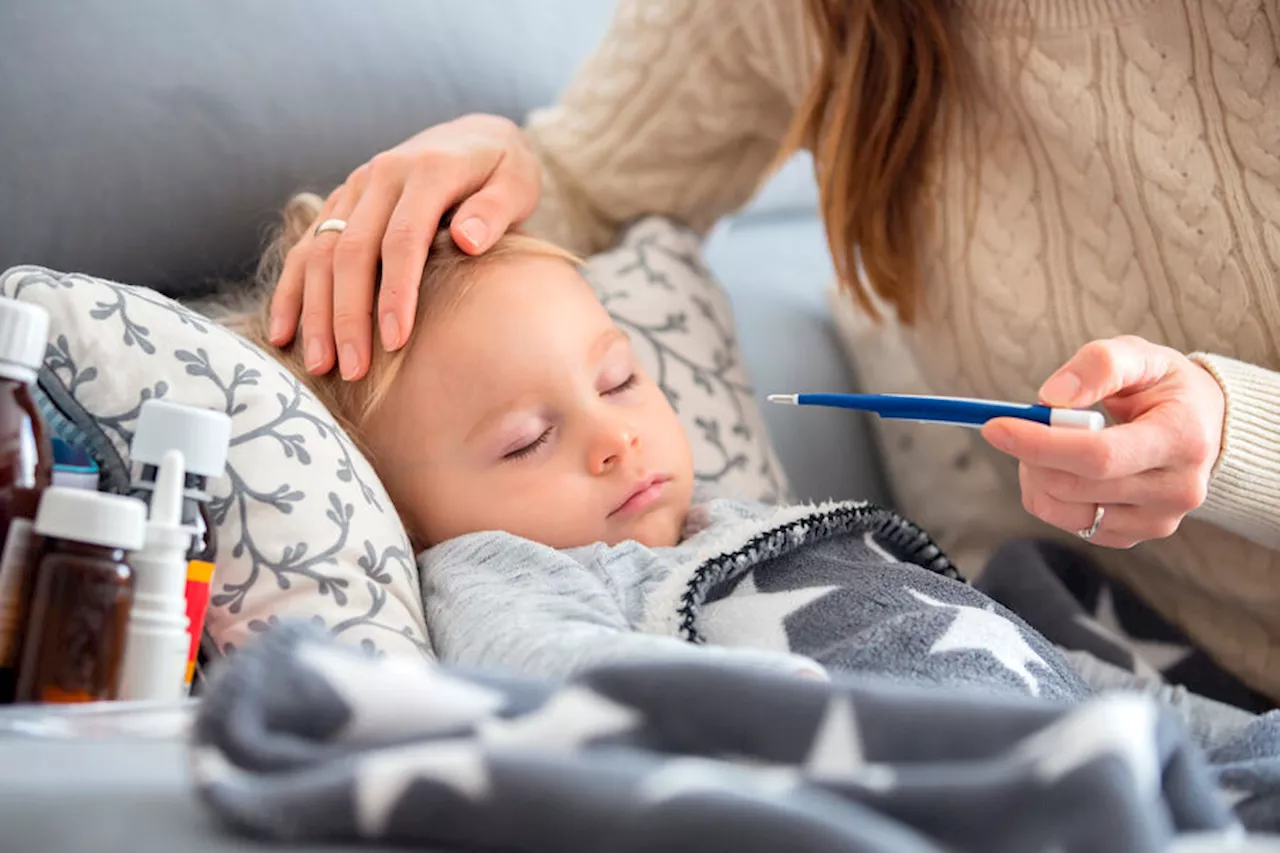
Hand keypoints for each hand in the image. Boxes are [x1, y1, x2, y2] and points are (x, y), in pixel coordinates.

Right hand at [268, 114, 540, 379]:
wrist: (473, 137)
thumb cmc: (503, 171)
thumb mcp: (516, 183)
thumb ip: (494, 211)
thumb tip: (468, 241)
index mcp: (427, 171)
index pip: (403, 239)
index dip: (396, 292)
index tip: (395, 341)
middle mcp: (382, 175)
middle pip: (352, 250)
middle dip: (349, 315)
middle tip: (353, 370)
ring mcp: (355, 188)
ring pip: (320, 251)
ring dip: (316, 311)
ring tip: (321, 365)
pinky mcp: (341, 202)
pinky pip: (307, 247)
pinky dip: (292, 291)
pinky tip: (283, 335)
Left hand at [980, 335, 1225, 548]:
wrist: (1201, 425)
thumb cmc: (1164, 386)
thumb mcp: (1139, 356)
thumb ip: (1099, 364)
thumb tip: (1052, 397)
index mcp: (1183, 438)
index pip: (1099, 455)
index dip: (1040, 443)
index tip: (996, 427)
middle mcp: (1177, 489)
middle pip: (1075, 486)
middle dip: (1032, 454)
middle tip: (1022, 425)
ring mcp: (1158, 520)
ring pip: (1065, 511)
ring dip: (1036, 475)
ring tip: (1048, 444)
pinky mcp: (1135, 535)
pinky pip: (1070, 524)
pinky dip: (1049, 495)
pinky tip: (1063, 468)